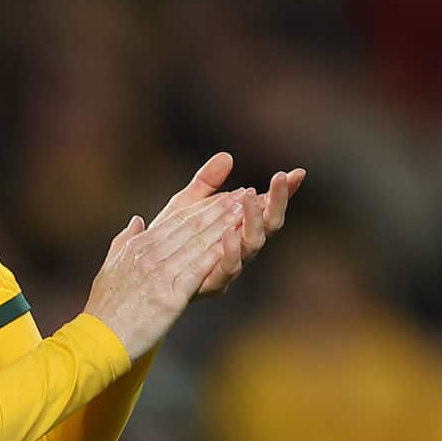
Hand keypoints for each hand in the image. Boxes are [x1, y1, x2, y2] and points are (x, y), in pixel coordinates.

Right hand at [84, 193, 244, 360]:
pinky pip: (194, 273)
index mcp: (138, 246)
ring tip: (245, 215)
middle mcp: (149, 255)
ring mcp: (158, 275)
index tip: (226, 195)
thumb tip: (136, 221)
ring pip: (197, 245)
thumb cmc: (105, 307)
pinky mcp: (167, 298)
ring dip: (223, 227)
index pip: (178, 220)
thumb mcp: (111, 267)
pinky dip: (213, 257)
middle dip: (220, 210)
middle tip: (244, 195)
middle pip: (191, 227)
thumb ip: (124, 241)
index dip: (205, 206)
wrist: (98, 338)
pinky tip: (230, 246)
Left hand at [151, 152, 306, 294]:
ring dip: (253, 219)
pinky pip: (229, 268)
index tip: (298, 172)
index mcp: (238, 229)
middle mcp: (239, 249)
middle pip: (269, 225)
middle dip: (277, 201)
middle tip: (281, 178)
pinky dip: (231, 250)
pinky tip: (229, 232)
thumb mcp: (184, 207)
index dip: (283, 192)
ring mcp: (228, 267)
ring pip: (254, 244)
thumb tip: (227, 156)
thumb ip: (205, 183)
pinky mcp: (212, 284)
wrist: (143, 281)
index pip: (266, 207)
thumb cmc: (166, 244)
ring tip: (249, 196)